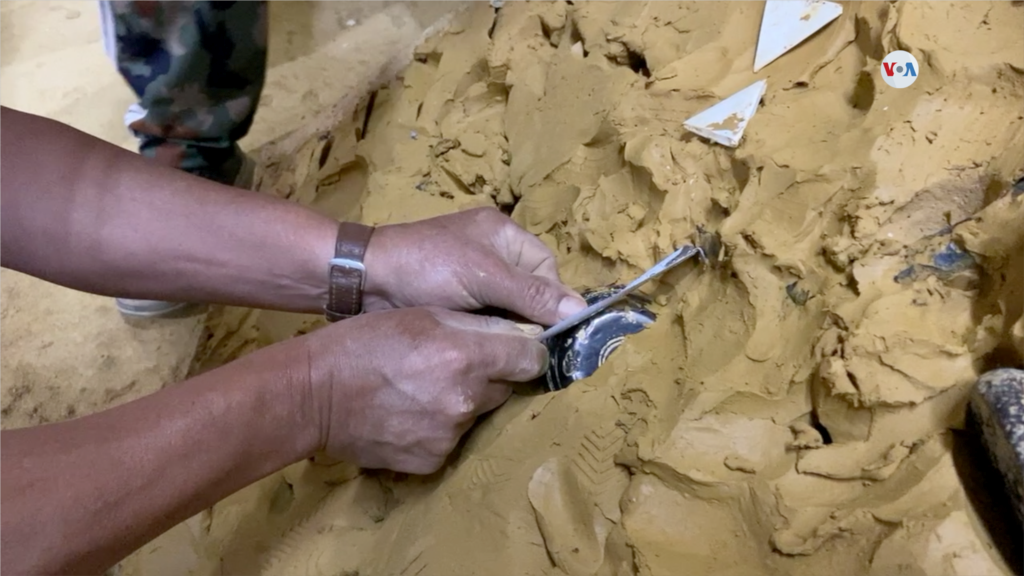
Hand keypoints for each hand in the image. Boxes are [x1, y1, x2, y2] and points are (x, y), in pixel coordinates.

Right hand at [302, 307, 547, 473]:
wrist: (313, 395)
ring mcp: (450, 435)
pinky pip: (451, 440)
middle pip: (504, 387)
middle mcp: (466, 399)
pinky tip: (409, 414)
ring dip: (461, 402)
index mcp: (466, 356)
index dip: (526, 352)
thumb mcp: (422, 314)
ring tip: (421, 389)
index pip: (531, 359)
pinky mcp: (432, 460)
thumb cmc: (364, 342)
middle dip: (488, 376)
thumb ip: (476, 325)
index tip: (516, 350)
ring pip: (476, 414)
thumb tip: (520, 336)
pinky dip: (438, 428)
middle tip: (451, 365)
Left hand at [362, 207, 586, 325]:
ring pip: (509, 308)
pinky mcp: (455, 299)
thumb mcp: (483, 278)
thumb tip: (580, 312)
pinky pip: (486, 318)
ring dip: (508, 328)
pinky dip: (487, 332)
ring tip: (504, 348)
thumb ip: (531, 295)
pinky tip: (484, 347)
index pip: (547, 269)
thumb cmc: (426, 268)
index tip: (550, 330)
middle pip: (531, 291)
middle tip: (526, 345)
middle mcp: (493, 252)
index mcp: (504, 234)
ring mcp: (472, 276)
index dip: (551, 299)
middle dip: (529, 317)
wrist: (364, 280)